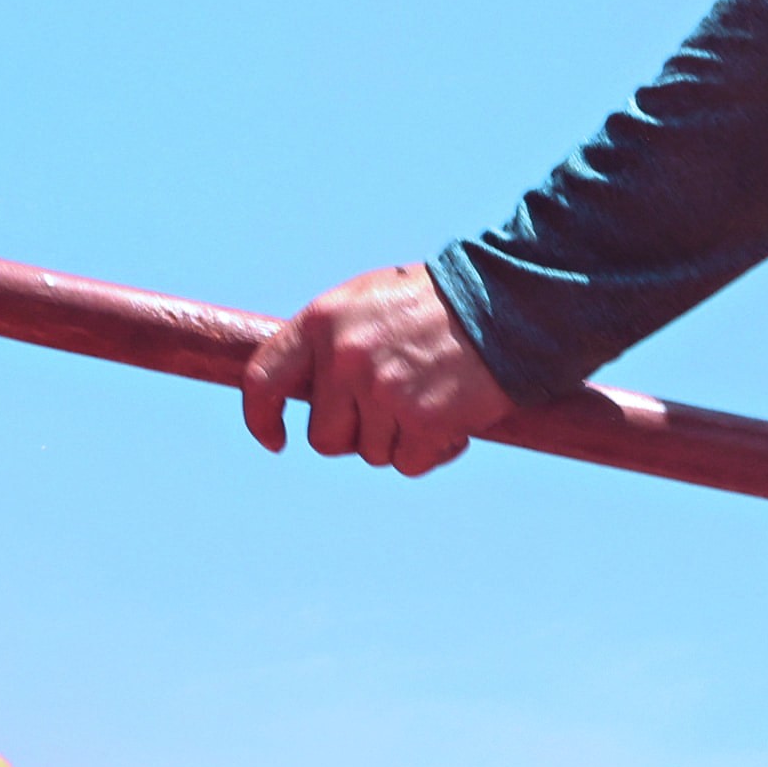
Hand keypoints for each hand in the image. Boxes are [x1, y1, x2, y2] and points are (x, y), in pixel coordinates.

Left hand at [240, 266, 512, 475]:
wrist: (506, 303)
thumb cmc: (436, 304)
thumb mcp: (367, 303)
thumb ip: (330, 343)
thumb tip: (300, 391)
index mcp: (322, 321)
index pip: (262, 381)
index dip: (261, 418)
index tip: (276, 439)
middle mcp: (344, 358)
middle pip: (324, 437)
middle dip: (354, 435)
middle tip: (391, 406)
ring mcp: (382, 391)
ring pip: (372, 453)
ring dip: (400, 438)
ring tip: (431, 395)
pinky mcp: (422, 420)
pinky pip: (409, 463)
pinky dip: (432, 450)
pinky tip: (454, 416)